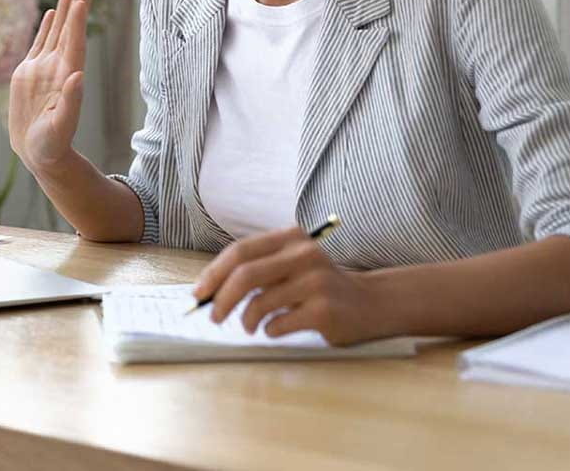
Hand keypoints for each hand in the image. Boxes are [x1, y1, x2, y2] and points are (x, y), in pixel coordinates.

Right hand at [8, 0, 94, 173]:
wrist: (40, 154)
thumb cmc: (53, 146)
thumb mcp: (61, 127)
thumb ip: (71, 102)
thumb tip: (78, 76)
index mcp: (68, 77)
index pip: (75, 43)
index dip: (78, 21)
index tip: (82, 0)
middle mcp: (58, 67)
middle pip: (70, 28)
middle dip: (78, 2)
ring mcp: (45, 68)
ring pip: (57, 30)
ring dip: (65, 7)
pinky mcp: (30, 73)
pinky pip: (41, 43)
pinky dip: (48, 26)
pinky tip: (54, 11)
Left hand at [192, 226, 383, 345]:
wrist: (371, 303)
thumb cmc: (319, 286)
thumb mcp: (292, 264)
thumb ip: (258, 269)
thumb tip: (209, 290)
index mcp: (290, 238)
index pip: (240, 251)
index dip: (214, 273)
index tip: (199, 294)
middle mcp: (303, 254)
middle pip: (245, 275)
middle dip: (221, 299)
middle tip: (213, 317)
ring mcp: (316, 282)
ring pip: (259, 303)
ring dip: (246, 320)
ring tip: (250, 326)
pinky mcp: (324, 310)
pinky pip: (278, 324)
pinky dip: (269, 331)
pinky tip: (275, 330)